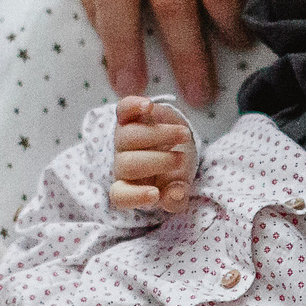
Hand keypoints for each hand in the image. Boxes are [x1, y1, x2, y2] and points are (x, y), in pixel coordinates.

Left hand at [107, 95, 195, 211]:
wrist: (178, 142)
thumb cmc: (176, 170)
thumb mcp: (180, 186)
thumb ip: (177, 198)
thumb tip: (175, 195)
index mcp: (132, 187)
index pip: (121, 196)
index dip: (134, 196)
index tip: (155, 194)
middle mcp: (122, 163)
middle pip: (128, 165)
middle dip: (158, 161)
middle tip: (180, 159)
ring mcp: (122, 138)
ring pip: (129, 136)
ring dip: (159, 135)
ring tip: (184, 135)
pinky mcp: (128, 116)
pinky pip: (123, 109)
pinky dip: (133, 106)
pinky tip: (148, 106)